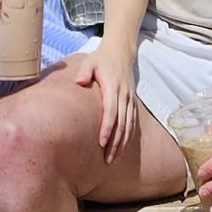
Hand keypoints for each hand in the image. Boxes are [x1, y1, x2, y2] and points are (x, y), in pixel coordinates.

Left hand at [64, 43, 137, 159]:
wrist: (121, 52)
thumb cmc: (101, 59)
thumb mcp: (90, 61)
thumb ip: (84, 71)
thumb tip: (79, 82)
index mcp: (113, 87)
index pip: (112, 111)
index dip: (107, 128)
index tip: (101, 142)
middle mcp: (124, 95)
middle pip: (122, 123)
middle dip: (115, 143)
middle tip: (107, 159)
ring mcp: (130, 99)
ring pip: (129, 126)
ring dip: (122, 143)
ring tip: (113, 159)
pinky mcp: (132, 102)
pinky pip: (132, 123)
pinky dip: (128, 137)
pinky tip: (122, 148)